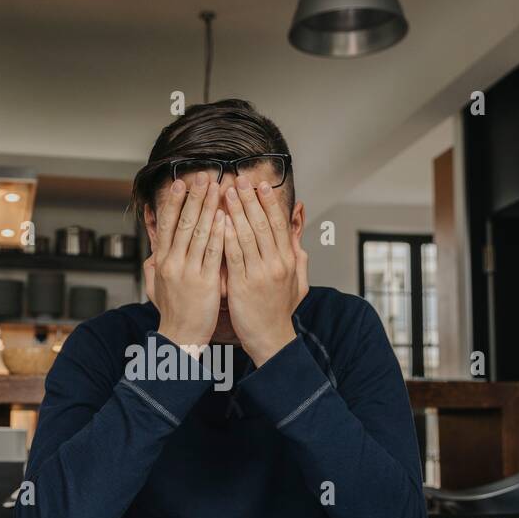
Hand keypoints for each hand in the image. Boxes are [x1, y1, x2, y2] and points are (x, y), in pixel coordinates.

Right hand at [145, 173, 225, 350]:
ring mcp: (188, 272)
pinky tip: (225, 217)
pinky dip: (218, 233)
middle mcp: (172, 263)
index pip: (166, 224)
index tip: (181, 183)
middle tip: (204, 176)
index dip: (174, 202)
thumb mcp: (155, 288)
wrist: (180, 337)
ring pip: (198, 233)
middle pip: (183, 222)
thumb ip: (153, 268)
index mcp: (161, 261)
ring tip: (218, 189)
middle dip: (195, 197)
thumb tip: (151, 253)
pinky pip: (213, 253)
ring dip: (208, 208)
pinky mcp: (205, 282)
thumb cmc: (172, 313)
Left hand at [222, 175, 308, 364]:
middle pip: (264, 224)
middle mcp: (277, 264)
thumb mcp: (299, 282)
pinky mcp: (242, 285)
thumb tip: (298, 237)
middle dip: (251, 199)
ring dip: (236, 211)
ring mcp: (260, 274)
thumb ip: (298, 257)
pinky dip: (226, 236)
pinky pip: (234, 256)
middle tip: (240, 179)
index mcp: (289, 260)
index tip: (261, 185)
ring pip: (248, 236)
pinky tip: (219, 221)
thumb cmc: (280, 311)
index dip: (270, 202)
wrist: (271, 338)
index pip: (280, 224)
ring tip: (227, 193)